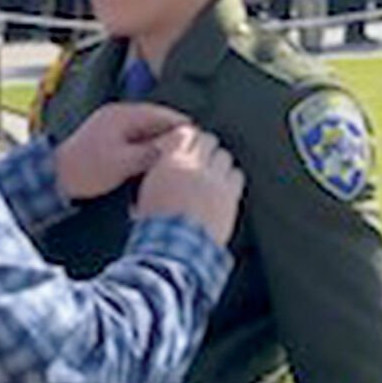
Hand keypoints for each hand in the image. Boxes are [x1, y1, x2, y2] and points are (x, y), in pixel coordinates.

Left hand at [54, 103, 191, 202]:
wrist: (54, 177)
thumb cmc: (85, 170)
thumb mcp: (122, 163)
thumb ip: (151, 152)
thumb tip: (178, 144)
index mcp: (124, 115)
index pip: (166, 115)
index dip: (186, 130)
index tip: (203, 145)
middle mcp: (120, 114)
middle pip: (159, 122)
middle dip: (176, 137)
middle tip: (196, 156)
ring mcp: (115, 125)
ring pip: (150, 131)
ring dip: (163, 144)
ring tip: (180, 162)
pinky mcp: (111, 137)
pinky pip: (139, 139)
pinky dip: (150, 149)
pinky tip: (158, 164)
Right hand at [136, 127, 243, 246]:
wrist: (174, 248)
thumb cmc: (155, 228)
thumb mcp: (145, 197)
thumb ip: (157, 178)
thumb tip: (161, 175)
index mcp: (170, 164)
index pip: (184, 134)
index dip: (187, 138)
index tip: (186, 145)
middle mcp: (195, 166)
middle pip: (208, 141)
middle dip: (205, 148)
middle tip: (202, 159)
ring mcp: (214, 180)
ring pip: (223, 156)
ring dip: (218, 163)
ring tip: (213, 175)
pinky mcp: (230, 195)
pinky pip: (236, 175)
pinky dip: (231, 178)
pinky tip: (224, 188)